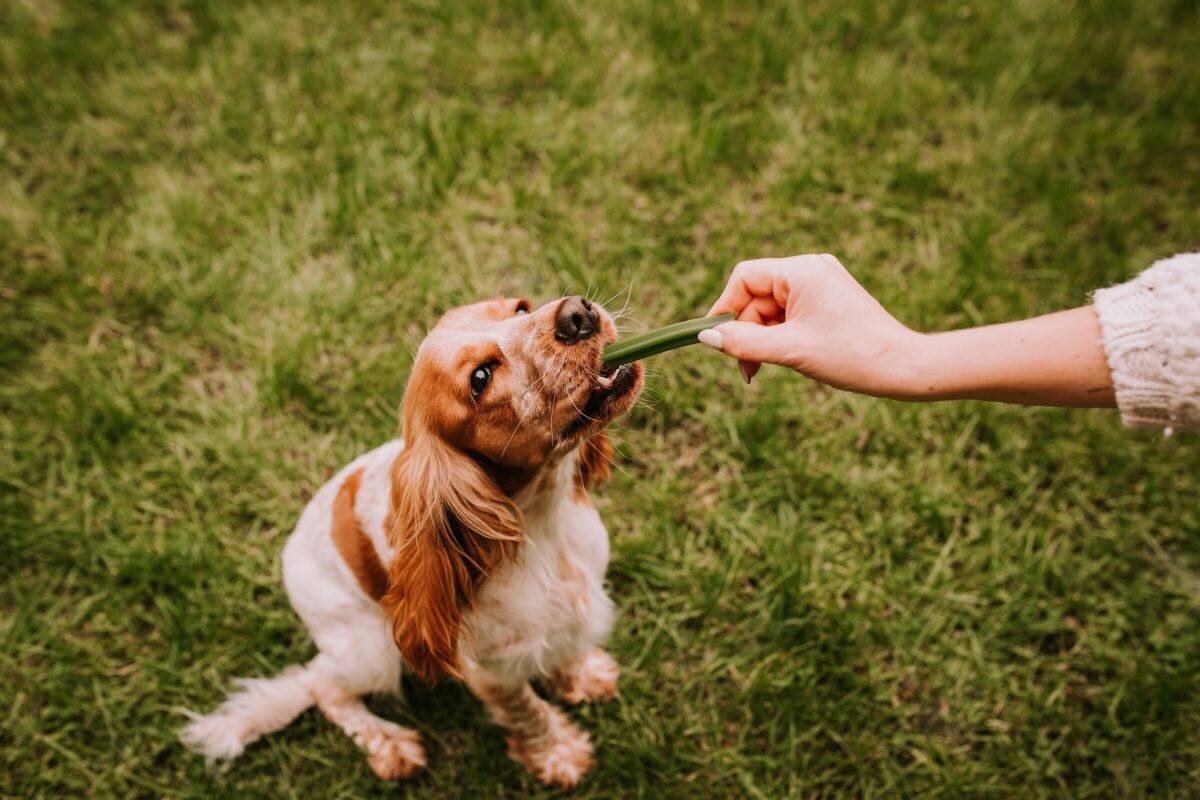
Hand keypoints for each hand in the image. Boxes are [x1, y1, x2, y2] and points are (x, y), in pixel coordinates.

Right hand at [703, 254, 920, 395]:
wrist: (904, 367)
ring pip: (773, 307)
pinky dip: (782, 334)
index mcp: (801, 270)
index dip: (725, 308)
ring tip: (767, 368)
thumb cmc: (850, 356)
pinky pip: (791, 312)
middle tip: (747, 369)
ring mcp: (822, 282)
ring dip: (763, 337)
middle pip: (757, 295)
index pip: (745, 277)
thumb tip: (705, 337)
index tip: (717, 340)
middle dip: (747, 331)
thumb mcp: (789, 351)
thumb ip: (742, 343)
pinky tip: (788, 356)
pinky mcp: (830, 298)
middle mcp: (811, 268)